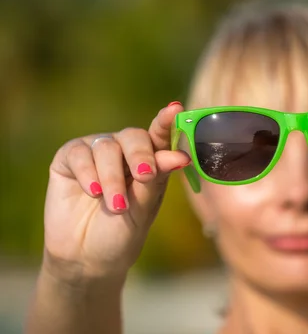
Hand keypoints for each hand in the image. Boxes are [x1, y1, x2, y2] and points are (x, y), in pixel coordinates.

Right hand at [43, 102, 190, 284]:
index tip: (176, 109)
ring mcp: (96, 152)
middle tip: (143, 177)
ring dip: (112, 178)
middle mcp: (124, 151)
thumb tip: (180, 155)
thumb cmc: (122, 232)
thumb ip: (157, 178)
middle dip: (140, 156)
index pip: (160, 135)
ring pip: (106, 147)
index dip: (167, 121)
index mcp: (150, 160)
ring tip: (115, 206)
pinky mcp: (69, 159)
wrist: (87, 257)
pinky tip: (92, 193)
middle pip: (134, 136)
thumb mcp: (143, 207)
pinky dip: (87, 173)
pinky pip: (79, 153)